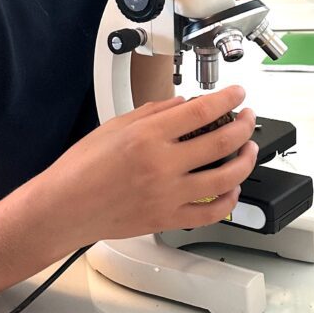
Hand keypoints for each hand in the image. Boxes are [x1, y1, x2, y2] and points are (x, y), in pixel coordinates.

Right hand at [46, 85, 257, 244]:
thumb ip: (154, 112)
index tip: (237, 93)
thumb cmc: (80, 168)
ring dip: (246, 160)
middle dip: (245, 125)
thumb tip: (184, 104)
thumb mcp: (115, 125)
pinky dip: (228, 199)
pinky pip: (210, 212)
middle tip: (248, 116)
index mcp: (148, 136)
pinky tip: (232, 188)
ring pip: (225, 178)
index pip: (202, 110)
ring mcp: (168, 195)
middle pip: (222, 142)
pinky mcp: (167, 219)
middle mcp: (162, 165)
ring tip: (249, 149)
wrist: (63, 208)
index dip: (228, 98)